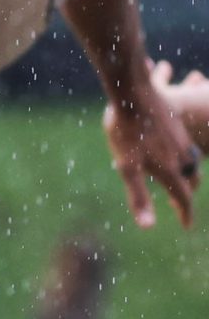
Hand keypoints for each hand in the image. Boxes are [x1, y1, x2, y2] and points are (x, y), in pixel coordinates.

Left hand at [102, 63, 199, 230]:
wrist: (133, 92)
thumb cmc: (126, 132)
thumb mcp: (127, 167)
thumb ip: (139, 197)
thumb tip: (148, 226)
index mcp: (171, 169)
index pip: (183, 197)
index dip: (186, 213)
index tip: (187, 226)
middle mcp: (182, 155)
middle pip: (191, 179)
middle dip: (187, 193)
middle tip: (181, 204)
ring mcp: (181, 138)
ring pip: (191, 160)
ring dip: (188, 173)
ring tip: (179, 179)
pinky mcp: (175, 124)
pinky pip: (185, 144)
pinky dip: (183, 154)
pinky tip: (170, 150)